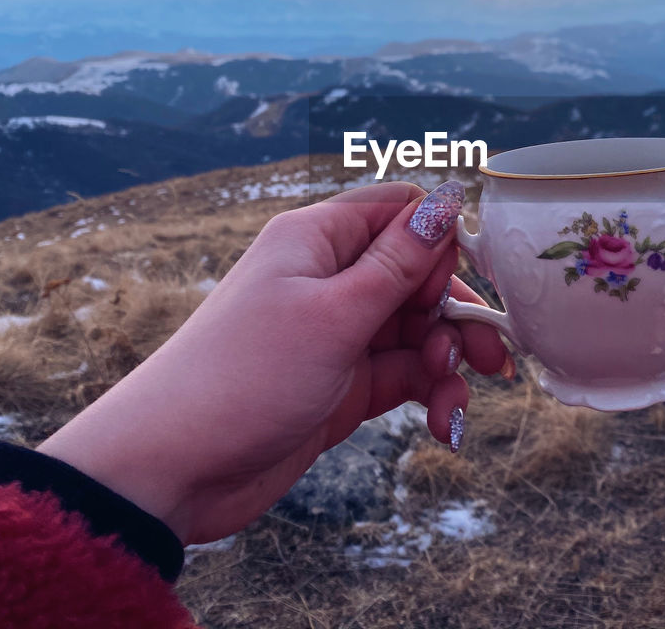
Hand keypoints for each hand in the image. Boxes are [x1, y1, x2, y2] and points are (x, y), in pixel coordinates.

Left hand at [38, 180, 511, 544]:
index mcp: (319, 240)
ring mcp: (336, 334)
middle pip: (419, 277)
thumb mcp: (335, 314)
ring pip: (417, 331)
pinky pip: (403, 375)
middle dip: (457, 316)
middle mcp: (329, 279)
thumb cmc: (244, 375)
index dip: (439, 245)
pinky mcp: (342, 383)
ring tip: (450, 403)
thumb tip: (449, 197)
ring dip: (446, 364)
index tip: (449, 292)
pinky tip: (443, 424)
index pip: (400, 212)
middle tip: (489, 361)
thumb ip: (400, 261)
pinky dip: (428, 394)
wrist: (174, 468)